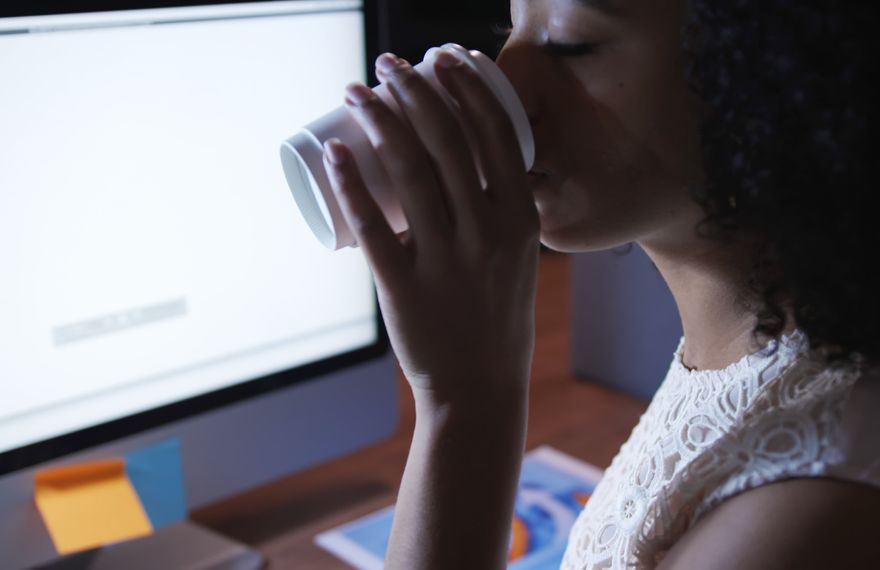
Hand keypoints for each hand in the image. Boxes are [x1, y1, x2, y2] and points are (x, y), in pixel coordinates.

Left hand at [322, 49, 539, 408]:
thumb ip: (502, 211)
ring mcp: (446, 260)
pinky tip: (335, 152)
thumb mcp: (518, 256)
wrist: (480, 387)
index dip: (464, 88)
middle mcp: (487, 234)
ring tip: (357, 92)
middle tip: (387, 65)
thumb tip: (471, 164)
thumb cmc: (496, 315)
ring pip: (409, 173)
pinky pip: (375, 227)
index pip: (494, 135)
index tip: (439, 59)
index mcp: (520, 219)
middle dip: (414, 90)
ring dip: (379, 121)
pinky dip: (351, 184)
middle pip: (446, 143)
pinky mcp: (405, 286)